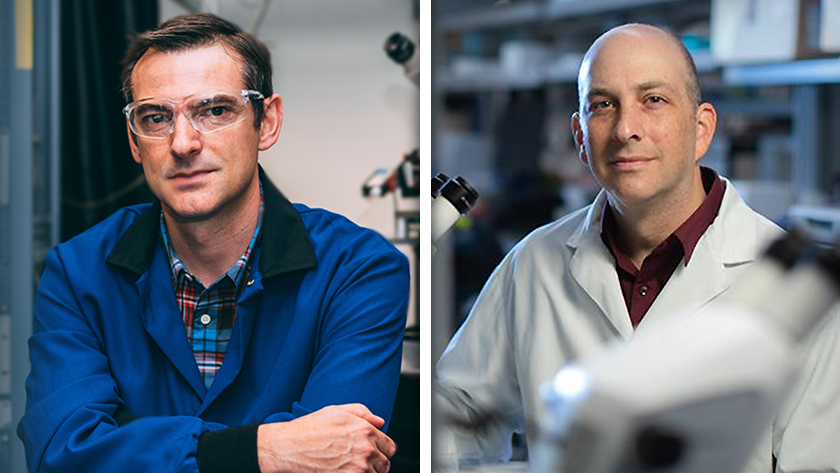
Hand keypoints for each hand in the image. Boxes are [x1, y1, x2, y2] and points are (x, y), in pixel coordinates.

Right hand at [257, 404, 395, 472]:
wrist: (288, 448)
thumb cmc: (310, 428)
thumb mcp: (337, 411)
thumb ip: (363, 413)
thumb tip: (380, 422)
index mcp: (366, 430)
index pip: (389, 447)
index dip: (381, 449)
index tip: (373, 452)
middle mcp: (366, 450)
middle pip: (384, 464)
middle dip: (375, 463)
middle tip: (358, 461)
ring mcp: (358, 469)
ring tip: (349, 467)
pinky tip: (343, 471)